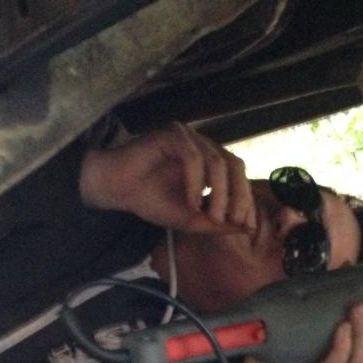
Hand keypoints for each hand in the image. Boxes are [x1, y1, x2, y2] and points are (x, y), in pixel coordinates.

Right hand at [79, 122, 255, 233]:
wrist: (115, 188)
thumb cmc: (150, 200)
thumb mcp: (189, 219)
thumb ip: (215, 223)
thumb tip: (247, 227)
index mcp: (210, 162)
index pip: (238, 176)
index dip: (246, 199)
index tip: (247, 224)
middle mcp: (203, 146)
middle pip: (234, 164)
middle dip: (240, 195)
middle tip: (234, 220)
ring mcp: (189, 138)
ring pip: (217, 161)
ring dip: (219, 192)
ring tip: (212, 216)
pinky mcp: (173, 135)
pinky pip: (192, 157)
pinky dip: (196, 182)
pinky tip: (191, 202)